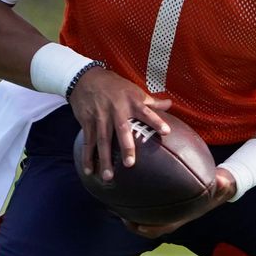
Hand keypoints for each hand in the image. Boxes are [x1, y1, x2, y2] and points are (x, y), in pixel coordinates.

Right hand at [68, 67, 171, 183]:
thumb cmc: (113, 85)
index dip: (156, 121)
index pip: (146, 112)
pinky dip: (88, 157)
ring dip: (104, 159)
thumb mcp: (133, 89)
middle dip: (125, 146)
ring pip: (102, 140)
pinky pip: (88, 142)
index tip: (167, 132)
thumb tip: (170, 104)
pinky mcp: (87, 122)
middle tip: (129, 164)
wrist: (84, 78)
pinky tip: (90, 171)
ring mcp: (100, 117)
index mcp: (131, 101)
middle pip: (121, 129)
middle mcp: (116, 110)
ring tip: (109, 177)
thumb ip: (151, 101)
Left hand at [125, 168, 237, 237]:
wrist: (219, 186)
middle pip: (146, 227)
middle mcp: (171, 215)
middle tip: (118, 213)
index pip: (162, 229)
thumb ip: (223, 184)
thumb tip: (223, 181)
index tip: (137, 225)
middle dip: (132, 224)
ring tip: (115, 200)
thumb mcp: (223, 185)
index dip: (148, 230)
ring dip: (130, 211)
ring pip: (143, 215)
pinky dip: (137, 195)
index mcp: (181, 217)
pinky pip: (147, 200)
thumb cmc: (218, 187)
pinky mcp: (163, 201)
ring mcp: (165, 209)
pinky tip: (129, 179)